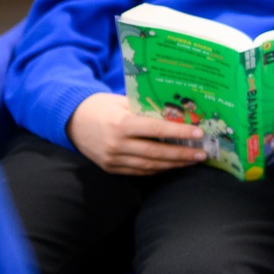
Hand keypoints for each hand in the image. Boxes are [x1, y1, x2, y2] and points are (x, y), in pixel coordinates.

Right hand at [67, 93, 206, 175]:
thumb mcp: (123, 102)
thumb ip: (146, 110)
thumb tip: (177, 114)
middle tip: (202, 153)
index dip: (180, 133)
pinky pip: (138, 171)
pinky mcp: (109, 168)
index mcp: (121, 124)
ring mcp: (112, 159)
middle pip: (156, 153)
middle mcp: (116, 144)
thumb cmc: (101, 106)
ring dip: (173, 164)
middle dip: (182, 154)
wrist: (71, 120)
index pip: (157, 131)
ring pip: (149, 166)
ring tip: (191, 160)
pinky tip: (171, 165)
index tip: (199, 134)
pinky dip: (157, 169)